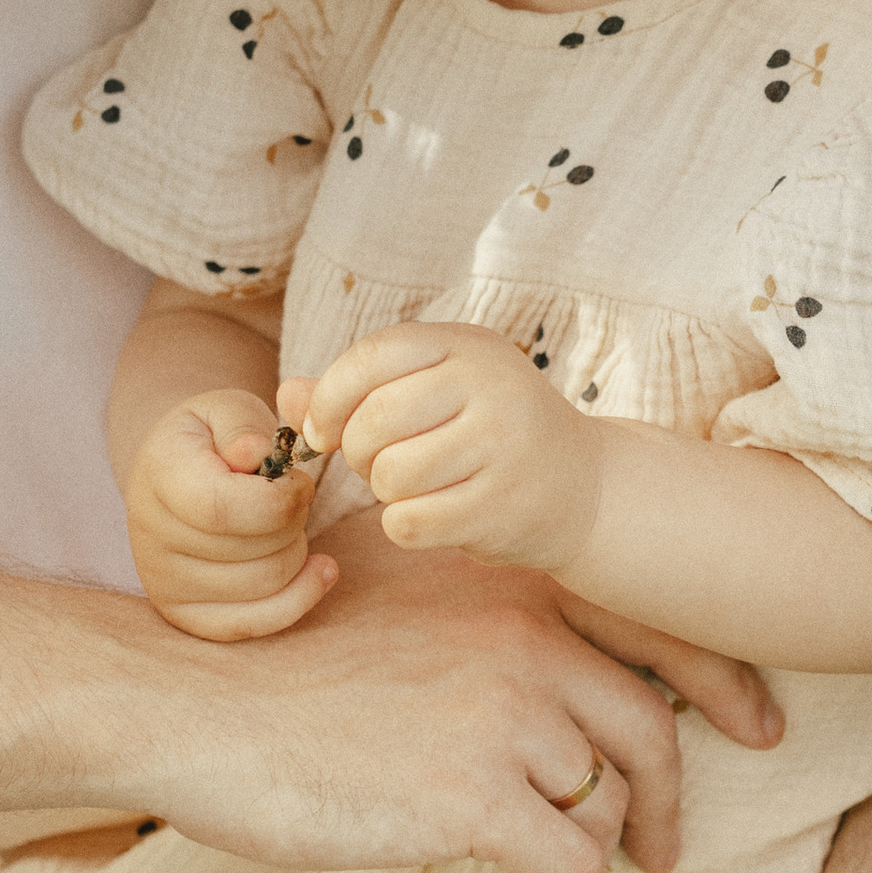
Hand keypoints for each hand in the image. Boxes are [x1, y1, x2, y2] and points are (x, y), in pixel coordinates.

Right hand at [123, 387, 333, 642]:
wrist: (173, 474)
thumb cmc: (213, 439)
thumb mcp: (227, 409)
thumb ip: (245, 424)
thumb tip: (255, 452)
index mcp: (158, 475)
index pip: (222, 509)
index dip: (280, 500)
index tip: (299, 482)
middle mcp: (151, 536)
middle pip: (255, 551)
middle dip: (295, 521)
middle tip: (290, 498)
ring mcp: (164, 582)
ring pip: (267, 585)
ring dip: (296, 550)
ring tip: (284, 523)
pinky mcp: (186, 614)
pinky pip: (257, 623)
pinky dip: (300, 597)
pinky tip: (319, 568)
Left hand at [285, 323, 600, 570]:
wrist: (584, 487)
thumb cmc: (491, 433)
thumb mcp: (436, 391)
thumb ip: (360, 389)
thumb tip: (287, 397)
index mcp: (467, 345)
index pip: (373, 356)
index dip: (332, 397)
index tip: (325, 430)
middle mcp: (491, 386)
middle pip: (374, 421)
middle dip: (359, 453)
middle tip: (380, 464)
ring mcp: (503, 446)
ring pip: (391, 476)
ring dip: (387, 493)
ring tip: (418, 487)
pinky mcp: (504, 507)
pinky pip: (410, 523)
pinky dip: (407, 527)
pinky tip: (436, 516)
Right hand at [292, 512, 779, 872]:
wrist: (194, 702)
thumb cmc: (276, 653)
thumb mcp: (391, 586)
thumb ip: (476, 606)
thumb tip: (534, 654)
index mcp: (511, 580)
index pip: (659, 625)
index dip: (723, 682)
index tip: (758, 725)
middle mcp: (523, 635)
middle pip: (649, 726)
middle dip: (668, 796)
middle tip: (664, 843)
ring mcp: (504, 714)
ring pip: (605, 802)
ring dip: (601, 856)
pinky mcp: (474, 796)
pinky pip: (572, 865)